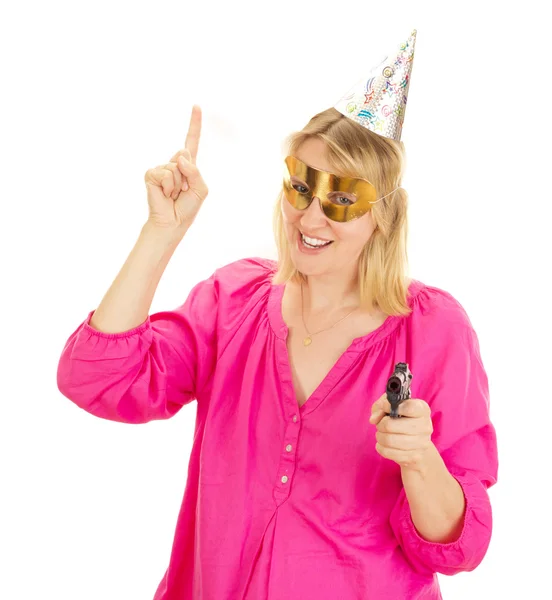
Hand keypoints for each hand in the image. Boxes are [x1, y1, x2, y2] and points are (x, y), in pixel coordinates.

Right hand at [144, 104, 208, 230]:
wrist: (172, 223)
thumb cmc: (186, 208)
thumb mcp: (201, 189)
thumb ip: (195, 171)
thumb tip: (181, 156)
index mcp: (188, 166)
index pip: (191, 141)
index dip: (194, 124)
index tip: (197, 105)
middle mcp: (174, 164)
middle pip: (186, 154)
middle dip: (188, 175)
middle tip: (183, 191)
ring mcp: (161, 168)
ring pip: (176, 166)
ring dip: (179, 184)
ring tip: (174, 195)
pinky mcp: (151, 174)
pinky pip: (166, 174)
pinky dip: (169, 186)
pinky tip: (165, 194)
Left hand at [369, 393, 433, 470]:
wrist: (417, 443)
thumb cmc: (402, 418)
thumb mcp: (391, 405)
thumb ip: (381, 406)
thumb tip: (373, 419)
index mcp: (422, 409)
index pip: (408, 408)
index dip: (391, 407)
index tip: (385, 407)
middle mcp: (425, 426)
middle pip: (390, 425)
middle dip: (380, 424)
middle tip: (381, 424)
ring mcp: (421, 443)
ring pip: (388, 440)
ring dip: (380, 436)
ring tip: (382, 433)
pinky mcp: (413, 457)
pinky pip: (388, 452)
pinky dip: (381, 447)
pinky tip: (384, 443)